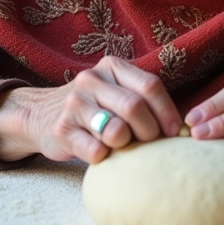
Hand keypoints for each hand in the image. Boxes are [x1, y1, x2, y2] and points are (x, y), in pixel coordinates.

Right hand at [0, 56, 182, 164]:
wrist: (39, 115)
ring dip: (126, 144)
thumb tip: (183, 127)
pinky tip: (101, 153)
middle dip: (149, 132)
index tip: (173, 132)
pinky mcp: (61, 129)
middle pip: (135, 107)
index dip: (167, 112)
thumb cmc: (93, 108)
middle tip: (149, 143)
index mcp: (111, 67)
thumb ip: (143, 100)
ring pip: (116, 130)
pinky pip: (95, 150)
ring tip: (123, 145)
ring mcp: (74, 104)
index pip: (151, 86)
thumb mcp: (115, 91)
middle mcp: (91, 80)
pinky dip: (105, 157)